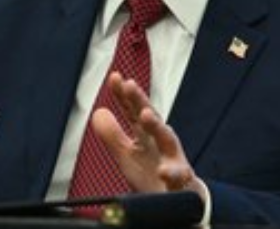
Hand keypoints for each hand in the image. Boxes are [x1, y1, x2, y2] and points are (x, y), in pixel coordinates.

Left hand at [92, 72, 206, 201]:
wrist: (179, 202)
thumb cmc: (152, 173)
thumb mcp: (127, 154)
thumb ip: (112, 134)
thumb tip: (98, 111)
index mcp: (145, 133)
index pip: (132, 110)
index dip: (123, 94)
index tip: (114, 77)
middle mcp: (160, 140)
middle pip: (150, 115)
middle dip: (140, 100)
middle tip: (129, 85)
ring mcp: (172, 157)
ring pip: (166, 138)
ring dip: (156, 125)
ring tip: (145, 115)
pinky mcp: (181, 179)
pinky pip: (178, 175)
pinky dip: (172, 173)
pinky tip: (164, 171)